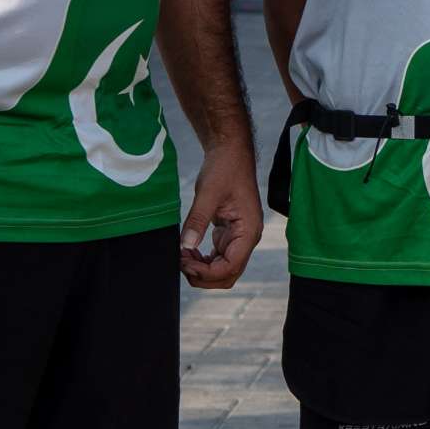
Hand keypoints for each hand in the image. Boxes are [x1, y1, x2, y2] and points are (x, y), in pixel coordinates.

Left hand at [178, 145, 263, 289]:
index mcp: (249, 231)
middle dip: (204, 275)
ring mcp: (239, 237)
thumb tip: (185, 246)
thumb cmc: (224, 168)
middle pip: (228, 274)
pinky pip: (218, 257)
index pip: (230, 267)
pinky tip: (188, 251)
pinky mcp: (230, 233)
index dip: (206, 272)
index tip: (184, 262)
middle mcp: (247, 238)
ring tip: (182, 255)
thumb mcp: (208, 193)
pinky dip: (203, 260)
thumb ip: (197, 221)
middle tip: (180, 262)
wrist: (230, 152)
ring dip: (202, 269)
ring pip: (223, 269)